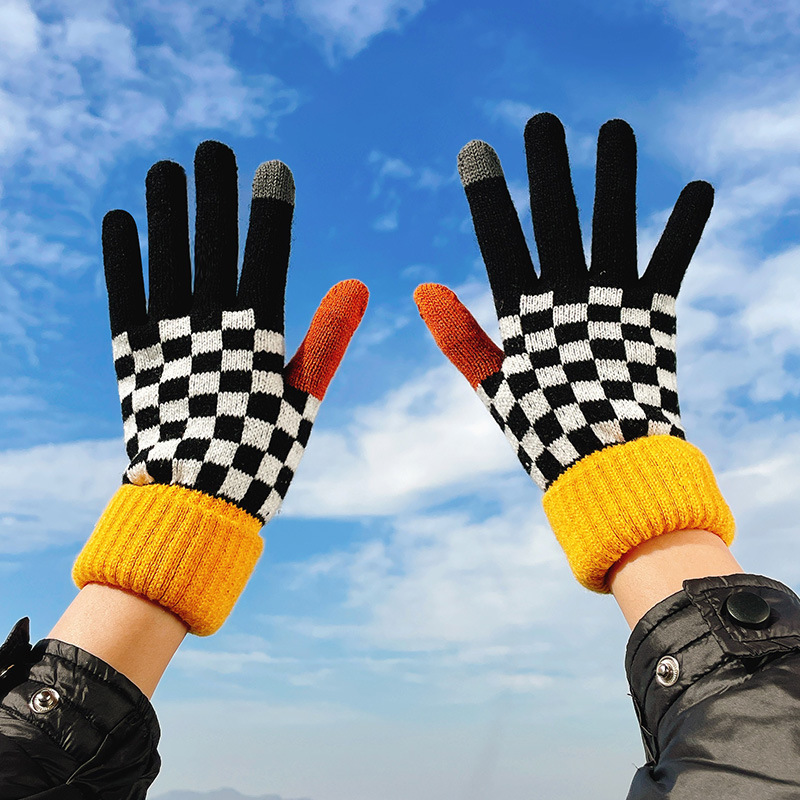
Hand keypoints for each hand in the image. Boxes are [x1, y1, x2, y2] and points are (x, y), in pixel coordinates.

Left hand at [73, 141, 368, 634]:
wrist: (195, 501)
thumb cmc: (261, 455)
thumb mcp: (304, 398)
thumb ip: (328, 339)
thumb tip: (358, 285)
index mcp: (259, 336)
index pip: (267, 257)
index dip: (270, 211)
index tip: (274, 169)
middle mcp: (211, 325)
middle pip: (213, 245)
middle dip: (214, 193)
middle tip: (213, 149)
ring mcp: (167, 336)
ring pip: (166, 258)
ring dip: (164, 211)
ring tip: (163, 168)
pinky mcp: (131, 353)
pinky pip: (123, 294)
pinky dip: (121, 257)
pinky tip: (119, 220)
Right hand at [414, 113, 733, 591]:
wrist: (609, 467)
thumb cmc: (544, 431)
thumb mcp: (493, 385)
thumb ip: (459, 338)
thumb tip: (422, 288)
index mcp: (524, 315)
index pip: (500, 242)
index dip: (487, 194)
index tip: (476, 150)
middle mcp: (570, 298)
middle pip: (556, 219)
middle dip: (548, 168)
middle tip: (542, 121)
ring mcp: (615, 302)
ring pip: (614, 225)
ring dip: (616, 175)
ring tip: (615, 127)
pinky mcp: (656, 314)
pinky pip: (672, 261)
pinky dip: (685, 225)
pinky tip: (699, 186)